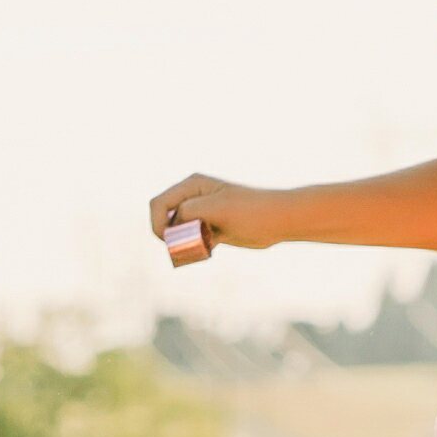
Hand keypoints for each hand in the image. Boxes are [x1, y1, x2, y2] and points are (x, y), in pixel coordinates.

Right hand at [145, 173, 272, 262]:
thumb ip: (189, 211)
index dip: (157, 224)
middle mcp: (193, 198)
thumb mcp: (217, 208)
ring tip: (201, 247)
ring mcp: (201, 214)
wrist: (279, 221)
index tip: (169, 240)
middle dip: (170, 235)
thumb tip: (173, 224)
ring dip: (182, 244)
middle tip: (188, 244)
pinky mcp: (210, 229)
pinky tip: (209, 250)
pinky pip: (190, 242)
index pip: (159, 204)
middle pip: (164, 219)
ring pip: (176, 232)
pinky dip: (193, 250)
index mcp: (192, 186)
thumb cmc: (251, 211)